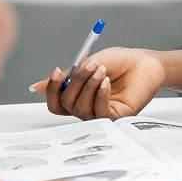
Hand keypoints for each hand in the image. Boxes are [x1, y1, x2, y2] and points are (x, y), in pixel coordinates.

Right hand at [30, 47, 164, 119]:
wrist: (146, 63)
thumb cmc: (121, 62)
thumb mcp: (89, 64)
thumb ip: (66, 77)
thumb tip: (35, 87)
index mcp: (79, 95)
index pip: (56, 103)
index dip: (51, 90)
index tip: (57, 71)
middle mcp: (87, 108)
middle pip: (65, 105)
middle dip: (75, 82)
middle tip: (90, 64)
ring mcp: (100, 114)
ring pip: (80, 108)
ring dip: (89, 85)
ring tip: (102, 70)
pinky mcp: (116, 118)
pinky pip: (99, 112)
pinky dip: (100, 94)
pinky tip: (107, 82)